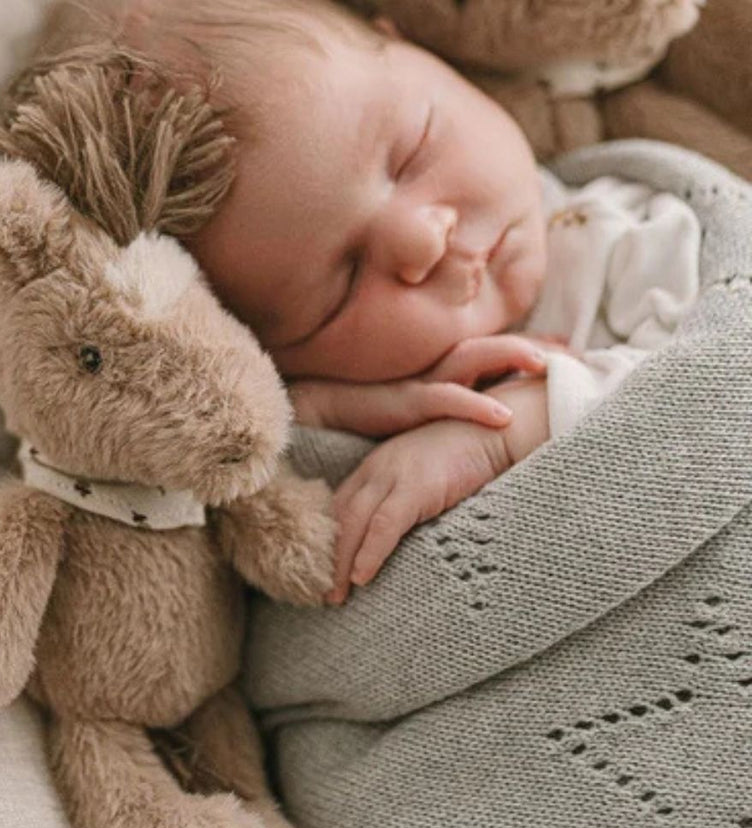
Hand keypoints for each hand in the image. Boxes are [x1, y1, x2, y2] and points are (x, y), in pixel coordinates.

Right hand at [288, 332, 561, 438]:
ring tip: (547, 363)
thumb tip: (471, 427)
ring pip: (474, 359)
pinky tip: (503, 416)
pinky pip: (445, 400)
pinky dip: (476, 405)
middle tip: (571, 351)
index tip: (566, 349)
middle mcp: (432, 369)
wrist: (310, 414)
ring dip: (512, 356)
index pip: (489, 353)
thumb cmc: (357, 417)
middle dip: (531, 346)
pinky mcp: (401, 402)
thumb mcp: (407, 412)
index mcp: (437, 372)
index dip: (527, 348)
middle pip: (491, 346)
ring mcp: (418, 382)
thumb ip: (438, 412)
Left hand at [326, 418, 509, 603]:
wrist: (497, 435)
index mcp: (375, 470)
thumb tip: (398, 546)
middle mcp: (377, 470)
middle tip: (320, 592)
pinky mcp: (417, 486)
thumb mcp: (424, 482)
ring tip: (334, 594)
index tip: (321, 571)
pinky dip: (370, 552)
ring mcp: (394, 476)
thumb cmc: (466, 462)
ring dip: (340, 562)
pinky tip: (361, 576)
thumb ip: (404, 505)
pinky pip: (385, 525)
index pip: (339, 509)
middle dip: (327, 557)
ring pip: (353, 523)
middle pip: (339, 518)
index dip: (327, 541)